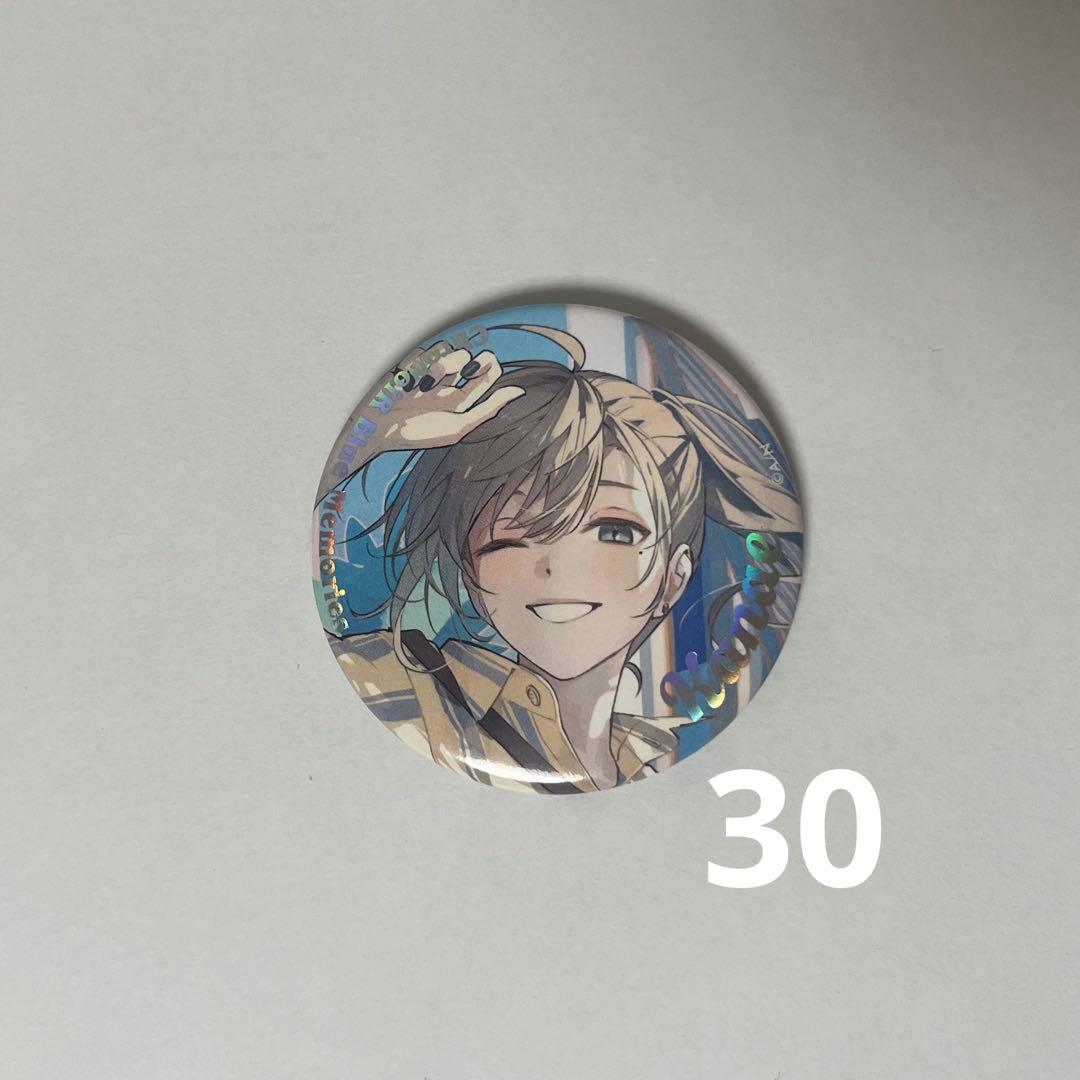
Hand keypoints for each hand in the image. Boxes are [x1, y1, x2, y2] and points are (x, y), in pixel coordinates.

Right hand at [382, 345, 524, 451]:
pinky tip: (409, 383)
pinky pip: (426, 349)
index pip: (488, 374)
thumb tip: (520, 391)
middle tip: (467, 370)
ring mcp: (430, 372)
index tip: (480, 375)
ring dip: (442, 367)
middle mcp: (450, 384)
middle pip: (474, 357)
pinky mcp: (413, 363)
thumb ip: (488, 409)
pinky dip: (421, 364)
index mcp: (462, 400)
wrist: (377, 429)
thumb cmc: (416, 434)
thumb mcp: (457, 428)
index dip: (490, 369)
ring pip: (451, 351)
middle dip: (473, 360)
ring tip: (426, 388)